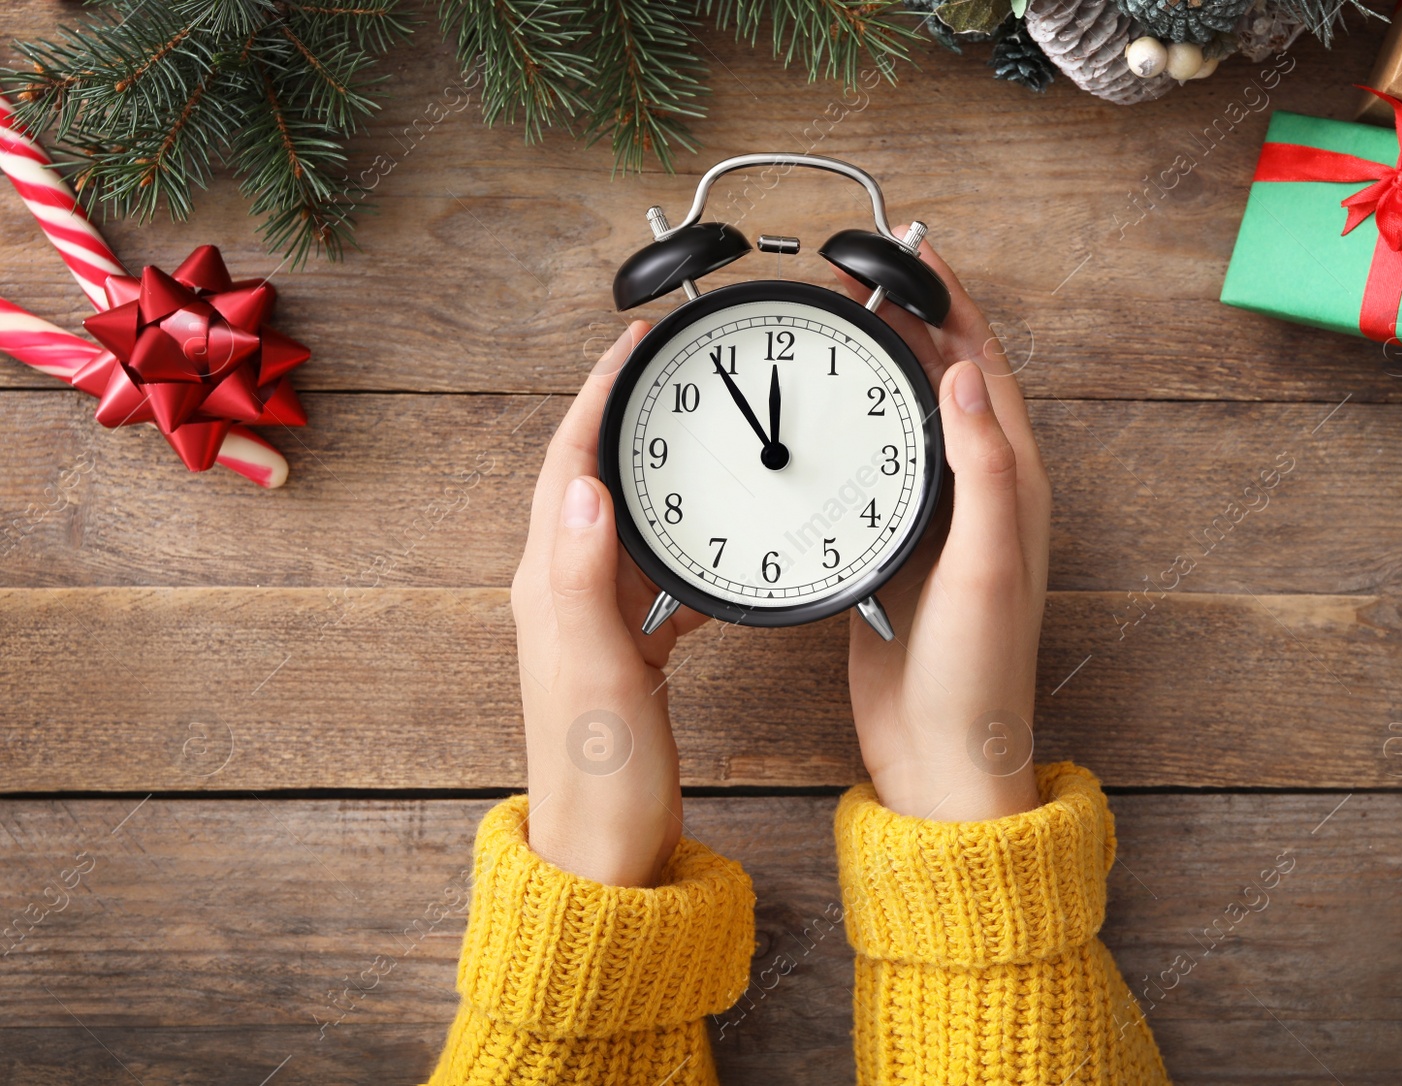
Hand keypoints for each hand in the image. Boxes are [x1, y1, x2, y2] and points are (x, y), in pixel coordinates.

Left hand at [510, 322, 709, 885]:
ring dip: (650, 468)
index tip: (633, 346)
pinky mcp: (621, 646)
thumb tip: (587, 488)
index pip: (568, 465)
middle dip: (622, 414)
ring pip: (620, 519)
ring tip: (690, 431)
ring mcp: (589, 620)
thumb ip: (586, 578)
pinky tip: (712, 546)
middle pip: (588, 477)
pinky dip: (678, 540)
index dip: (597, 398)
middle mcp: (560, 593)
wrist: (606, 850)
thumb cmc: (600, 773)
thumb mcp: (597, 669)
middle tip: (665, 368)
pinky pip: (650, 570)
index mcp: (549, 586)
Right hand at [832, 232, 1051, 821]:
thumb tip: (961, 373)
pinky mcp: (900, 549)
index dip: (953, 305)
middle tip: (865, 276)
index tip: (912, 255)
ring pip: (915, 418)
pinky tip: (830, 419)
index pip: (984, 368)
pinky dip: (861, 424)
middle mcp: (983, 496)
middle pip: (951, 381)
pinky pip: (885, 464)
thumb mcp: (986, 563)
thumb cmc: (974, 672)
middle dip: (916, 320)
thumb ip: (983, 469)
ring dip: (889, 366)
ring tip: (846, 324)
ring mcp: (941, 522)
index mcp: (1014, 487)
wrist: (939, 753)